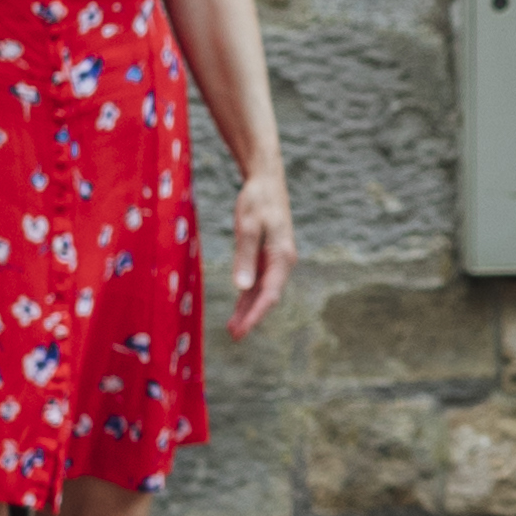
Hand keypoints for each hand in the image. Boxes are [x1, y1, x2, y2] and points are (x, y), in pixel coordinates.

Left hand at [224, 162, 293, 340]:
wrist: (265, 180)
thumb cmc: (257, 200)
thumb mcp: (248, 227)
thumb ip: (245, 257)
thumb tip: (242, 288)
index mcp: (282, 257)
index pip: (269, 294)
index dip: (255, 315)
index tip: (241, 331)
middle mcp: (283, 262)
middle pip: (267, 296)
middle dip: (251, 316)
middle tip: (234, 336)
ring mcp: (276, 259)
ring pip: (262, 290)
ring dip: (248, 308)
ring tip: (233, 328)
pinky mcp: (267, 254)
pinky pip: (258, 279)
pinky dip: (248, 294)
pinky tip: (239, 306)